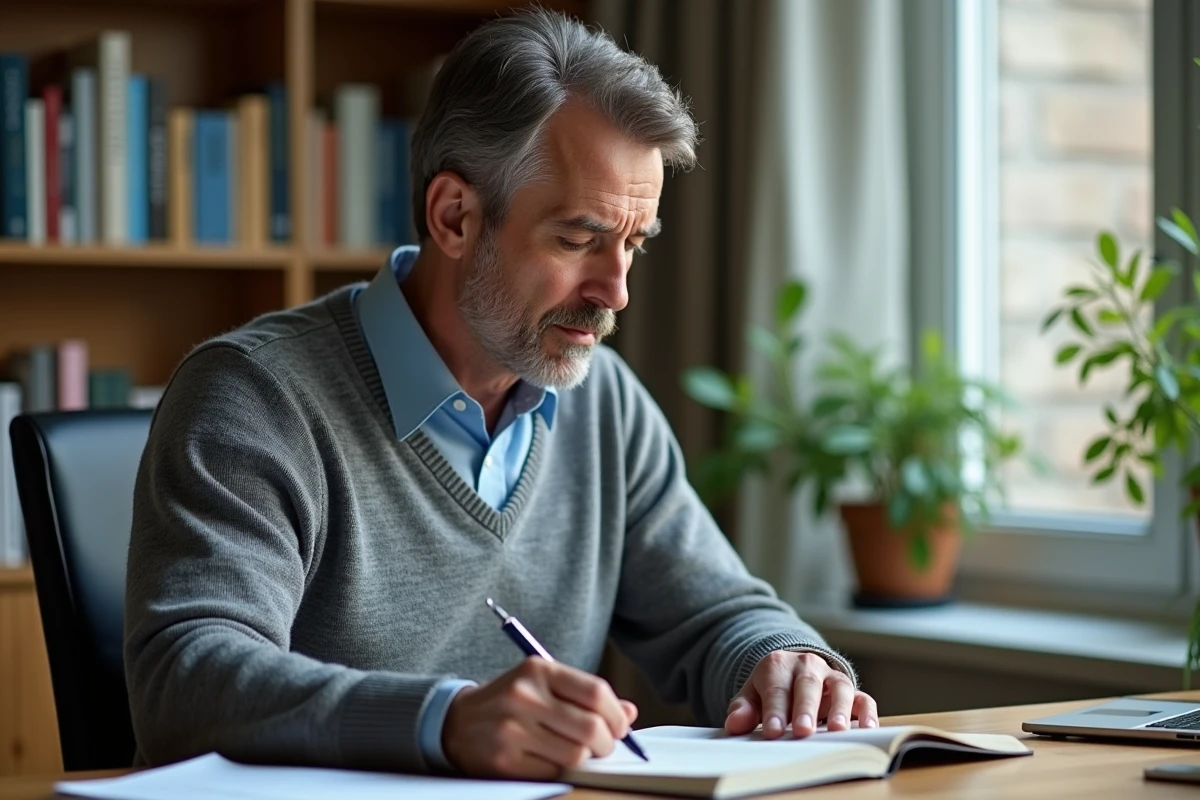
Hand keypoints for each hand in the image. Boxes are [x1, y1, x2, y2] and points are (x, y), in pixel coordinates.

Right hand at [442, 657, 638, 778]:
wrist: (458, 721)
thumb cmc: (511, 701)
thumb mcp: (544, 684)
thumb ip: (585, 695)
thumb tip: (630, 712)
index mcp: (538, 670)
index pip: (595, 692)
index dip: (617, 714)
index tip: (621, 726)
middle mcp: (524, 696)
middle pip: (590, 727)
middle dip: (607, 743)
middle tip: (604, 745)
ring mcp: (512, 729)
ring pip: (576, 754)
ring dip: (585, 758)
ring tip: (577, 752)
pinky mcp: (504, 760)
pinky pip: (553, 772)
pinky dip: (560, 770)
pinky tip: (551, 759)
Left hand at [724, 651, 877, 738]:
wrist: (792, 672)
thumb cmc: (770, 689)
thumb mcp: (751, 695)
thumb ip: (742, 708)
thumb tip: (735, 723)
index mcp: (778, 665)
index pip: (776, 688)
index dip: (774, 710)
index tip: (772, 732)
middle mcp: (807, 666)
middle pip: (807, 685)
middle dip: (805, 708)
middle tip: (802, 731)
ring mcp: (831, 677)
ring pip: (840, 687)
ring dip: (840, 709)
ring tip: (837, 730)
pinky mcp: (851, 691)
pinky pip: (863, 698)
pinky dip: (867, 712)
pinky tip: (866, 728)